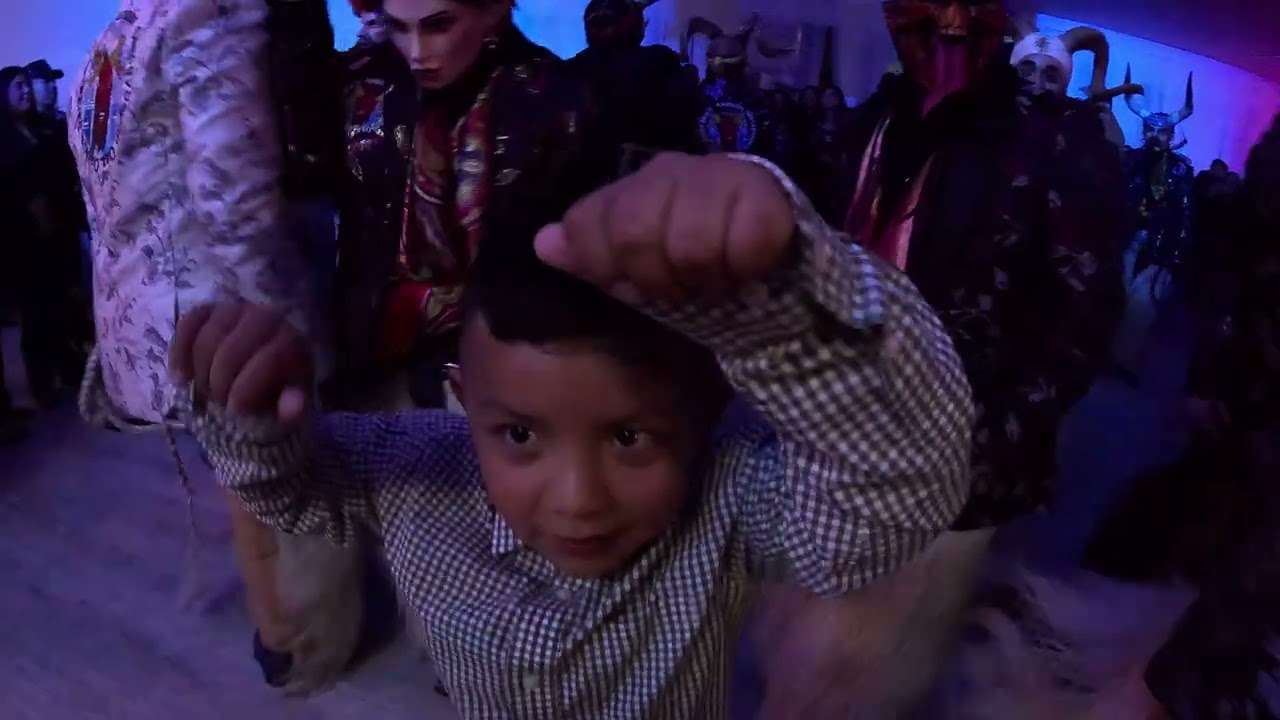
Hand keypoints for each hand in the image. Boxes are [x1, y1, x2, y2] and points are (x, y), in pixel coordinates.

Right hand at [169, 303, 311, 421]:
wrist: (266, 360)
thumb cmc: (279, 383)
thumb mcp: (291, 398)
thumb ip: (293, 406)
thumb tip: (292, 410)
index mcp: (291, 341)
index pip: (267, 362)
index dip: (246, 390)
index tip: (235, 412)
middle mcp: (266, 317)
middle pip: (231, 351)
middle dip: (220, 384)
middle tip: (219, 402)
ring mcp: (236, 309)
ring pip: (206, 339)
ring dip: (200, 372)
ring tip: (205, 391)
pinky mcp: (210, 309)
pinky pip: (187, 325)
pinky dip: (179, 353)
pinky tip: (180, 377)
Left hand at [535, 153, 794, 302]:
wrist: (766, 260)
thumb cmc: (692, 266)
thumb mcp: (632, 268)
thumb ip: (588, 253)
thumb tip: (543, 243)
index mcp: (628, 188)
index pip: (586, 224)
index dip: (607, 269)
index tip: (634, 286)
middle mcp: (667, 170)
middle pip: (634, 234)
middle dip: (659, 280)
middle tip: (685, 290)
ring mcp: (717, 174)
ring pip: (689, 245)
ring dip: (705, 279)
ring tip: (718, 282)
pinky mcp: (766, 192)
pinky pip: (746, 242)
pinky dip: (746, 268)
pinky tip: (750, 270)